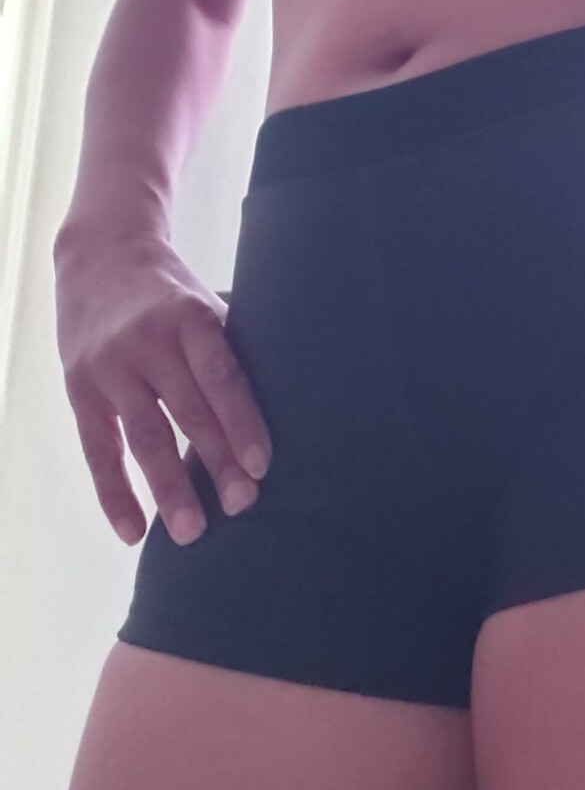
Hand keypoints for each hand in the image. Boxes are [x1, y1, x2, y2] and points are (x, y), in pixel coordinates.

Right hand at [55, 230, 272, 545]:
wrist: (100, 256)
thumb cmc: (175, 294)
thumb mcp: (208, 304)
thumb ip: (236, 351)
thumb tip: (299, 404)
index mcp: (189, 318)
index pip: (220, 375)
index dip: (242, 421)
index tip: (263, 465)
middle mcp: (147, 342)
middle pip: (186, 412)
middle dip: (216, 462)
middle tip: (244, 506)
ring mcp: (110, 367)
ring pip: (143, 436)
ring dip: (168, 488)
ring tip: (192, 532)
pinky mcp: (80, 389)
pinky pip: (98, 449)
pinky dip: (115, 493)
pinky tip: (135, 531)